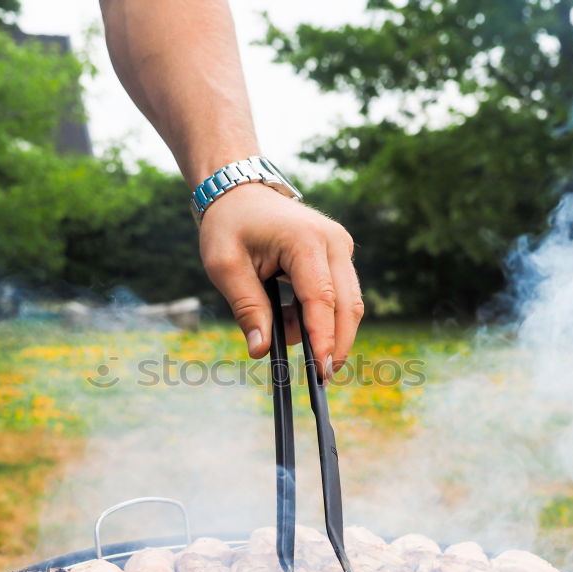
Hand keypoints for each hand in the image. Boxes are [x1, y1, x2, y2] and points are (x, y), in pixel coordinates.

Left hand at [199, 183, 363, 378]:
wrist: (240, 192)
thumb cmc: (229, 225)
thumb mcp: (224, 267)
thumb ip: (247, 308)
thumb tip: (261, 351)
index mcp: (305, 240)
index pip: (321, 298)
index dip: (323, 337)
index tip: (321, 370)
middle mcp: (333, 241)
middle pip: (348, 305)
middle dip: (336, 344)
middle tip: (320, 377)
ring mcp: (340, 247)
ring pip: (348, 304)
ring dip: (322, 330)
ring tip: (282, 330)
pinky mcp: (338, 256)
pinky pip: (339, 296)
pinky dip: (318, 316)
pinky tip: (289, 318)